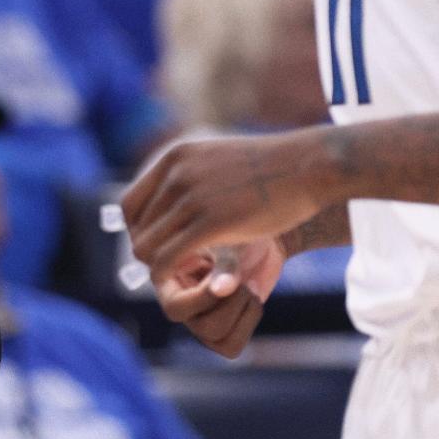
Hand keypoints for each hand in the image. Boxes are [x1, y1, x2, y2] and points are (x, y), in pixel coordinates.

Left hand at [120, 133, 330, 274]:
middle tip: (174, 265)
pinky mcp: (209, 223)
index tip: (159, 245)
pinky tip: (183, 280)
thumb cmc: (272, 170)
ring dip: (159, 265)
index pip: (130, 203)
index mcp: (175, 159)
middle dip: (150, 250)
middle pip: (136, 227)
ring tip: (182, 272)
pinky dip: (166, 274)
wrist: (308, 166)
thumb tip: (178, 188)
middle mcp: (175, 174)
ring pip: (146, 246)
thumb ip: (194, 175)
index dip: (139, 230)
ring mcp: (190, 197)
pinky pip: (167, 258)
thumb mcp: (220, 160)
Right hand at [152, 238, 285, 358]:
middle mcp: (180, 304)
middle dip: (231, 302)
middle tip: (241, 279)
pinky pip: (232, 346)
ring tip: (248, 286)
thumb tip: (221, 290)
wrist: (256, 234)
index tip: (225, 272)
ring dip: (243, 309)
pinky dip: (249, 320)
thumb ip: (223, 262)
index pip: (176, 308)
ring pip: (219, 338)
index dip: (206, 296)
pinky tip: (252, 297)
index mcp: (166, 281)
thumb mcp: (225, 238)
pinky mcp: (222, 331)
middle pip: (204, 328)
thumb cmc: (232, 229)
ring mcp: (200, 320)